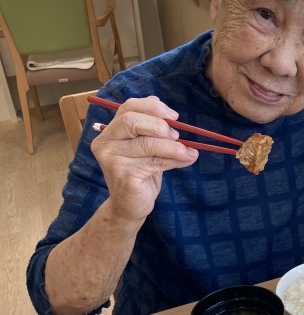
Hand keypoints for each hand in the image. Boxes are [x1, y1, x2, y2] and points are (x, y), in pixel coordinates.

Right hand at [91, 95, 197, 222]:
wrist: (129, 207)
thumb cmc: (138, 173)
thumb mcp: (145, 147)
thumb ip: (151, 129)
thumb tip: (167, 111)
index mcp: (109, 133)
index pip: (128, 108)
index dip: (153, 107)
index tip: (173, 116)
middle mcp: (105, 144)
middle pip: (132, 121)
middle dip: (160, 125)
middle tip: (176, 135)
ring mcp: (113, 161)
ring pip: (147, 143)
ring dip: (173, 146)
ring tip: (187, 151)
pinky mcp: (125, 177)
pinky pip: (155, 162)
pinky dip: (175, 159)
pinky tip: (186, 160)